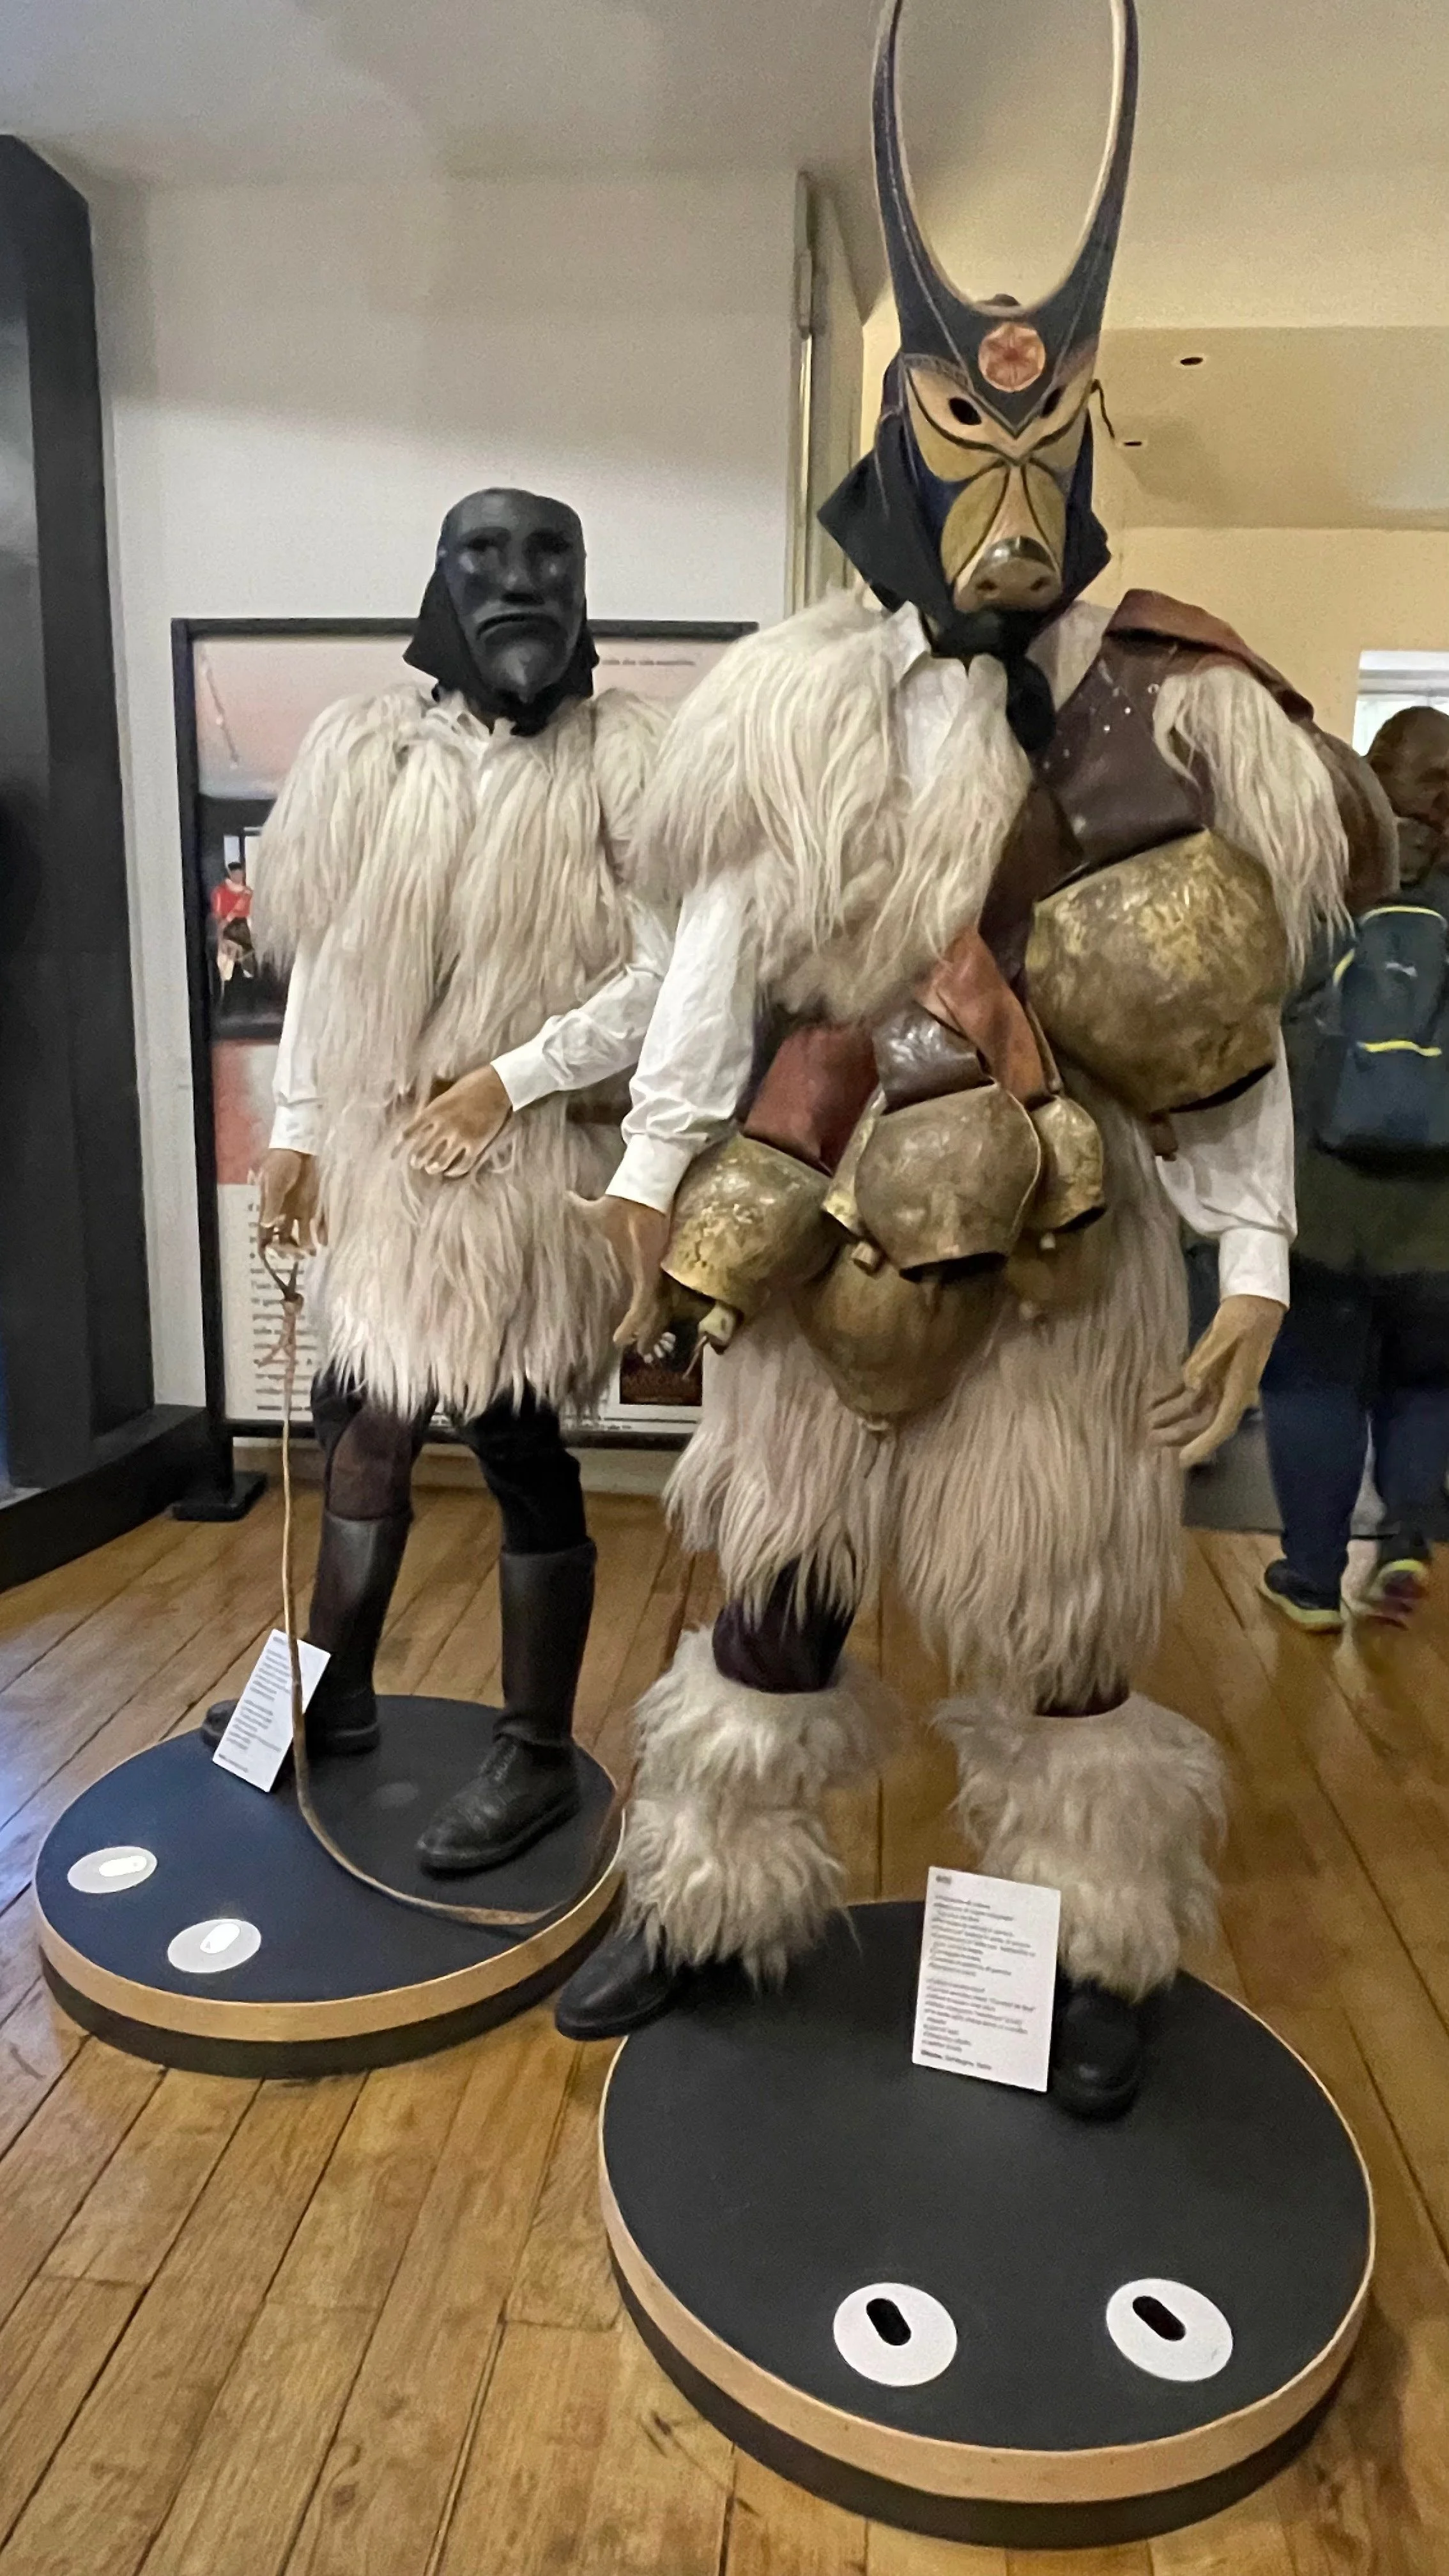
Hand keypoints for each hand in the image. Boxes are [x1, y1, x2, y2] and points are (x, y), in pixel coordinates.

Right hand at [257, 1148, 321, 1255]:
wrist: (299, 1146)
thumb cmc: (280, 1162)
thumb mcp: (273, 1181)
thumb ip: (270, 1203)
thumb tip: (265, 1225)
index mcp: (268, 1207)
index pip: (264, 1232)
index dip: (268, 1246)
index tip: (274, 1255)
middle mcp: (282, 1212)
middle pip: (282, 1238)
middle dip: (288, 1249)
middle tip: (297, 1256)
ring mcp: (297, 1209)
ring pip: (299, 1234)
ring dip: (304, 1245)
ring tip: (310, 1253)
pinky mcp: (312, 1204)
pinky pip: (316, 1223)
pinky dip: (319, 1234)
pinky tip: (323, 1242)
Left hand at [403, 1066, 512, 1178]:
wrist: (497, 1086)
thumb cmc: (471, 1085)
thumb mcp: (445, 1095)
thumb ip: (433, 1110)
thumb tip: (422, 1122)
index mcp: (434, 1111)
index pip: (411, 1132)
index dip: (404, 1143)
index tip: (399, 1149)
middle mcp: (444, 1126)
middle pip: (423, 1150)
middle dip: (417, 1160)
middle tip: (416, 1164)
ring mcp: (460, 1137)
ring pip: (440, 1162)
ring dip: (433, 1168)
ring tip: (432, 1169)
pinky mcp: (476, 1145)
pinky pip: (463, 1165)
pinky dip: (455, 1171)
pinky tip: (451, 1172)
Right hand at [571, 1193, 672, 1349]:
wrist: (635, 1196)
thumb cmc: (619, 1205)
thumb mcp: (594, 1212)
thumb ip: (581, 1206)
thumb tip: (566, 1196)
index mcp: (638, 1264)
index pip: (645, 1292)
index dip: (641, 1311)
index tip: (630, 1326)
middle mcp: (646, 1272)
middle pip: (653, 1305)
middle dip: (649, 1327)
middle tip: (643, 1348)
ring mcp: (649, 1275)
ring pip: (652, 1310)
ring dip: (645, 1331)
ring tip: (641, 1350)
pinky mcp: (648, 1275)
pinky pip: (643, 1305)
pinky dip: (634, 1322)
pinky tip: (623, 1337)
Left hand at [1149, 1294, 1283, 1468]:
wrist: (1254, 1302)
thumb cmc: (1244, 1317)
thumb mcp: (1225, 1334)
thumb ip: (1205, 1360)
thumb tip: (1190, 1385)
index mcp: (1238, 1388)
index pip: (1221, 1424)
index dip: (1202, 1444)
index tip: (1182, 1460)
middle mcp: (1228, 1391)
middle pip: (1203, 1421)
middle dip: (1178, 1433)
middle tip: (1151, 1439)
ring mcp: (1218, 1382)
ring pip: (1193, 1408)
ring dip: (1170, 1416)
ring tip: (1146, 1423)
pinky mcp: (1208, 1370)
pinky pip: (1187, 1390)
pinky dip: (1169, 1396)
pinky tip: (1152, 1400)